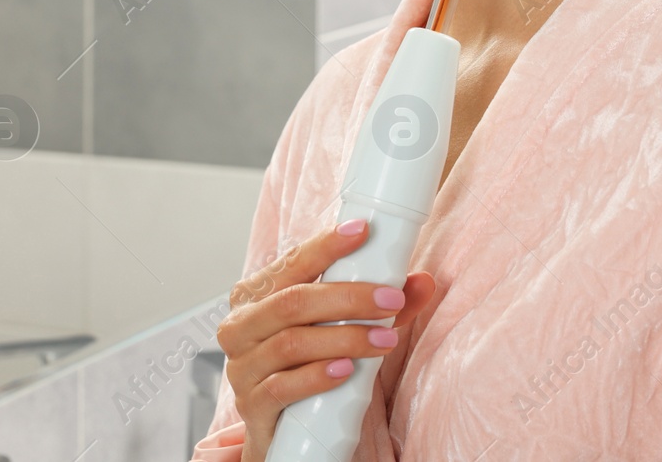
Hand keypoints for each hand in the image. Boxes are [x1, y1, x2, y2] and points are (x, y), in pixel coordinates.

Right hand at [215, 219, 436, 461]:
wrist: (281, 430)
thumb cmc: (306, 367)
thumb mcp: (336, 331)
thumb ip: (375, 307)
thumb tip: (421, 282)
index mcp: (255, 296)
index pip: (290, 262)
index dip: (325, 245)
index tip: (362, 231)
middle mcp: (240, 326)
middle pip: (293, 302)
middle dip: (348, 297)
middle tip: (391, 299)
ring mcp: (242, 368)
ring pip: (291, 343)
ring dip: (344, 339)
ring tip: (385, 339)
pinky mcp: (250, 406)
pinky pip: (282, 387)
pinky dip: (317, 376)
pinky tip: (346, 371)